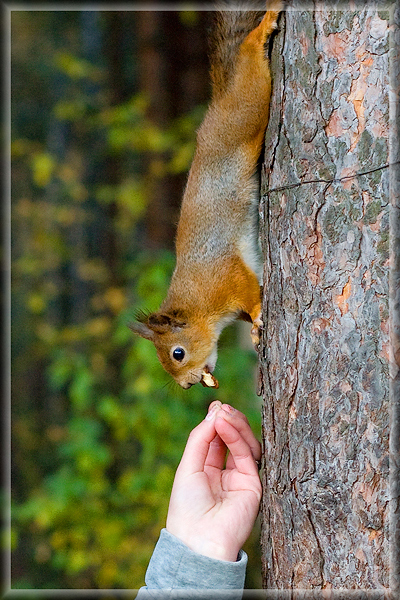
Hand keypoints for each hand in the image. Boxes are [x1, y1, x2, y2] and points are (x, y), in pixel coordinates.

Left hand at [166, 401, 261, 561]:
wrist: (198, 539)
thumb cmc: (187, 507)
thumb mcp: (188, 466)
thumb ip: (200, 438)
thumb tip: (215, 411)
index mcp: (206, 470)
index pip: (215, 439)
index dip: (216, 421)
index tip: (216, 405)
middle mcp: (225, 472)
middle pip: (231, 438)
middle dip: (228, 420)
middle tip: (222, 407)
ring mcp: (240, 478)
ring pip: (243, 443)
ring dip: (235, 425)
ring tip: (224, 413)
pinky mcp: (253, 484)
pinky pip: (247, 454)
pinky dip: (237, 436)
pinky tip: (225, 424)